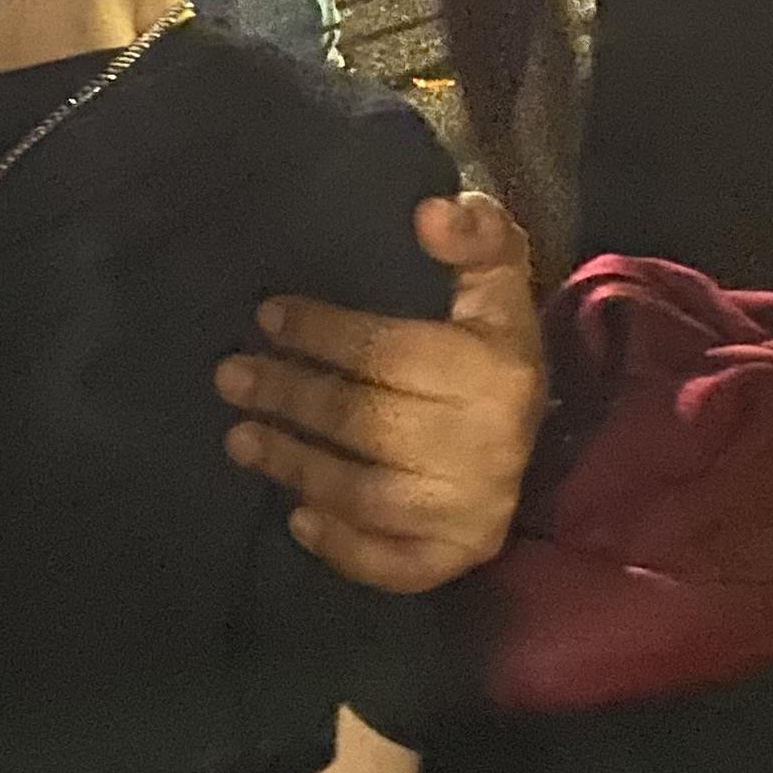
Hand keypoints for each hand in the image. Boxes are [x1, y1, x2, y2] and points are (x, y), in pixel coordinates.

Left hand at [217, 192, 544, 590]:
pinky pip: (396, 563)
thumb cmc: (493, 350)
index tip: (265, 315)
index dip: (322, 333)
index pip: (389, 353)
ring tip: (238, 439)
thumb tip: (430, 210)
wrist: (543, 438)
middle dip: (290, 397)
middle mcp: (488, 445)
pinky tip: (296, 519)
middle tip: (229, 377)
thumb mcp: (498, 284)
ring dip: (294, 466)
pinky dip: (344, 548)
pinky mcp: (464, 554)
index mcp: (494, 372)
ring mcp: (475, 508)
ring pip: (367, 492)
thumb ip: (476, 238)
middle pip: (366, 423)